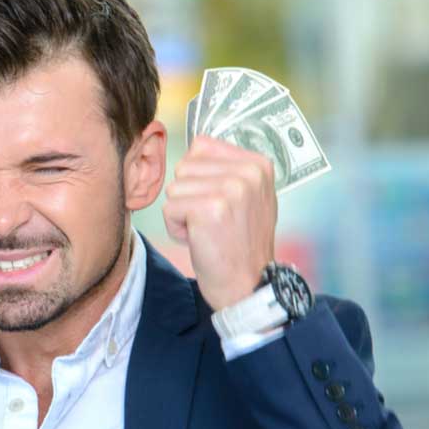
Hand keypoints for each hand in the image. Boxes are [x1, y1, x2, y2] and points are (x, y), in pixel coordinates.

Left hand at [162, 136, 276, 310]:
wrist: (248, 285)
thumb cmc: (239, 243)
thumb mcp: (247, 197)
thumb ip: (227, 169)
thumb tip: (196, 144)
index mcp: (258, 164)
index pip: (201, 146)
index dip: (198, 178)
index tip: (218, 204)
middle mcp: (249, 172)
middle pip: (184, 167)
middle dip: (188, 196)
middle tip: (212, 222)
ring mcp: (232, 188)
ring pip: (174, 188)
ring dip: (181, 213)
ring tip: (207, 231)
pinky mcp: (211, 208)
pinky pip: (169, 208)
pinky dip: (176, 228)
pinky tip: (199, 240)